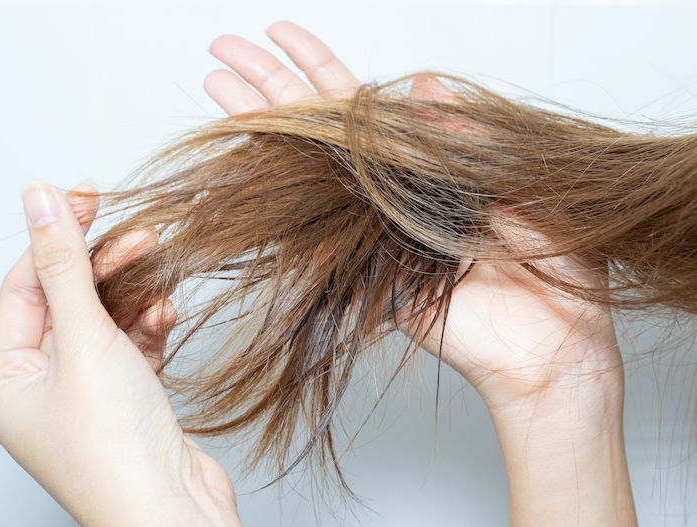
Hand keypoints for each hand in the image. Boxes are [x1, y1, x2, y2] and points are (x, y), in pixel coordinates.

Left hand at [0, 181, 240, 526]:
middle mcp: (44, 387)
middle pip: (70, 301)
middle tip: (136, 230)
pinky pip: (135, 346)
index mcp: (8, 381)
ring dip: (133, 292)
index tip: (86, 195)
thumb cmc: (116, 451)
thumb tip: (40, 200)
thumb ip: (65, 266)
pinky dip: (151, 325)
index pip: (25, 287)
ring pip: (108, 321)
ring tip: (158, 262)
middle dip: (104, 264)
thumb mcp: (84, 341)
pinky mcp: (130, 399)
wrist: (174, 511)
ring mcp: (89, 394)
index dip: (55, 237)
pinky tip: (166, 312)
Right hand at [205, 22, 635, 525]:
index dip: (319, 67)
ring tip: (218, 88)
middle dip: (269, 86)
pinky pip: (314, 235)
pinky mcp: (364, 272)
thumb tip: (423, 86)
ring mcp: (370, 231)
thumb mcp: (523, 178)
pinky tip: (239, 168)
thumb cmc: (559, 266)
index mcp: (426, 166)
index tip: (280, 34)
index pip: (358, 105)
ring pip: (304, 173)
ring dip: (259, 130)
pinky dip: (276, 203)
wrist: (556, 342)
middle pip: (317, 129)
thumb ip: (467, 134)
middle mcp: (389, 193)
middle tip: (223, 50)